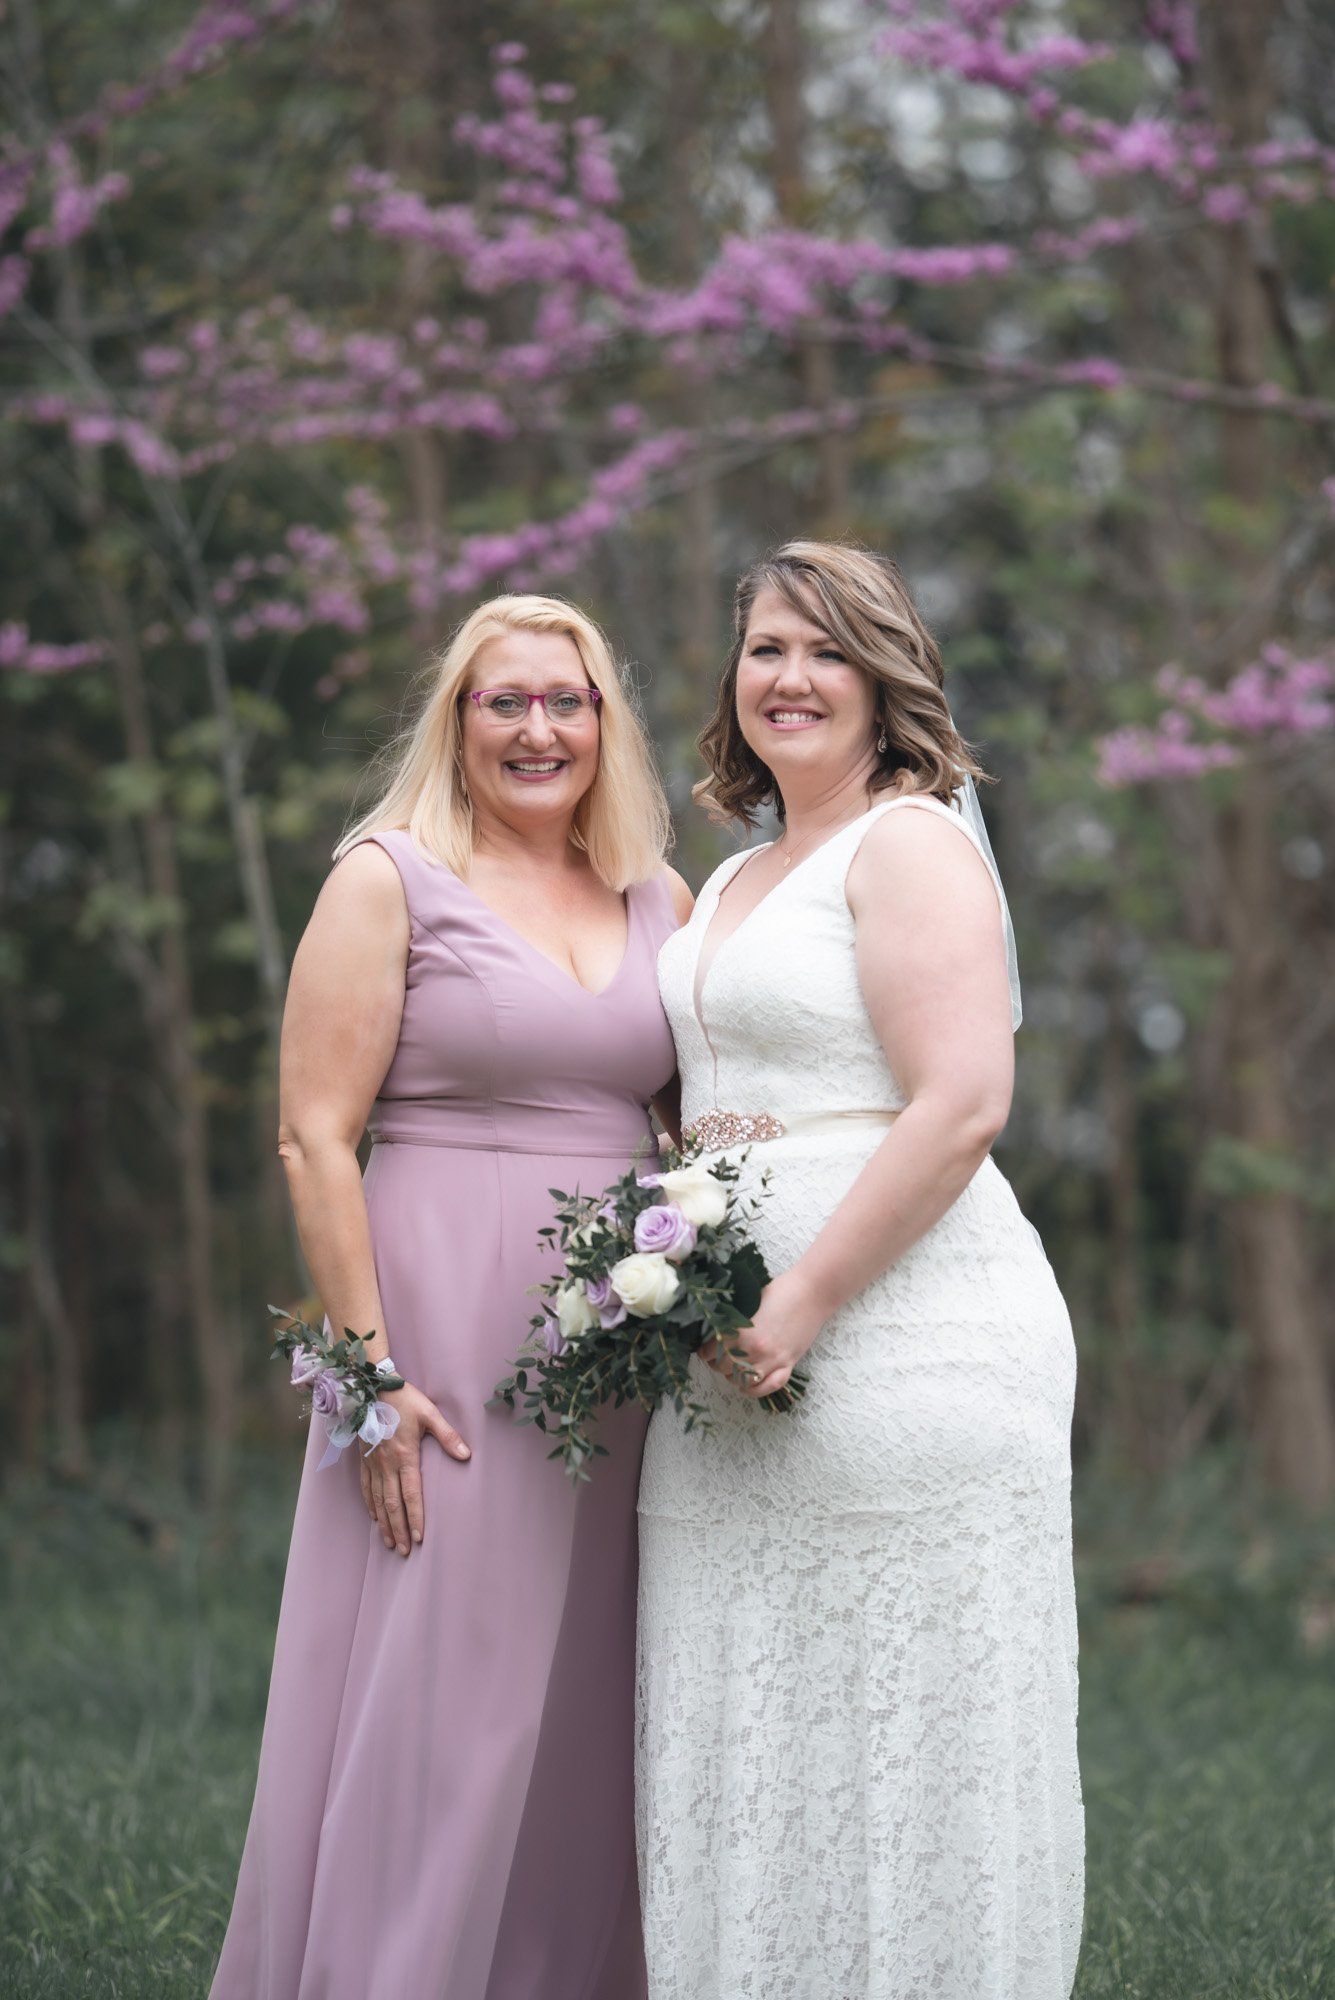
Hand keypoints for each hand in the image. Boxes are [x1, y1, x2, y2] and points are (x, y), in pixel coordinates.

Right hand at [357, 1381, 469, 1557]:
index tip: (420, 1538)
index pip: (411, 1495)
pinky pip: (366, 1488)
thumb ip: (447, 1435)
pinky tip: (374, 1517)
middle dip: (400, 1530)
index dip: (416, 1518)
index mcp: (405, 1456)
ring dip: (385, 1524)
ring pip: (378, 1501)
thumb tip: (466, 1455)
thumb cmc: (404, 1399)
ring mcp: (373, 1463)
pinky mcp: (364, 1459)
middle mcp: (387, 1465)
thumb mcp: (430, 1413)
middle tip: (405, 1551)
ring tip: (390, 1543)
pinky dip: (371, 1505)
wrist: (371, 1387)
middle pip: (393, 1505)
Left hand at [705, 1268, 827, 1401]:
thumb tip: (714, 1329)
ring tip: (733, 1369)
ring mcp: (772, 1360)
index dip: (705, 1351)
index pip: (710, 1352)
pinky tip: (749, 1384)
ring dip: (734, 1377)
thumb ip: (732, 1319)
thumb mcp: (748, 1301)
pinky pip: (768, 1388)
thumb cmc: (779, 1290)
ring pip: (743, 1381)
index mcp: (740, 1332)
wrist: (811, 1292)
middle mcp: (754, 1350)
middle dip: (717, 1364)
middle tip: (718, 1358)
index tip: (705, 1349)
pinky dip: (755, 1390)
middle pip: (724, 1369)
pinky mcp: (788, 1365)